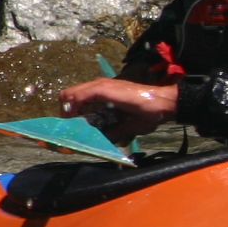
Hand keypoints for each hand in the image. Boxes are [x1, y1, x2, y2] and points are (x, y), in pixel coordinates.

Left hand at [59, 77, 178, 141]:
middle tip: (71, 127)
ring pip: (69, 94)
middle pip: (68, 95)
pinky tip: (77, 119)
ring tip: (72, 126)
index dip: (71, 112)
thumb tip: (100, 140)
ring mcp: (100, 86)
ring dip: (66, 112)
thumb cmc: (148, 114)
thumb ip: (112, 131)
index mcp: (104, 93)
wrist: (163, 104)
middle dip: (65, 113)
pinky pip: (77, 96)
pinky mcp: (103, 89)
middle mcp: (99, 86)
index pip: (77, 98)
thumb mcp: (126, 126)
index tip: (73, 126)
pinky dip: (73, 108)